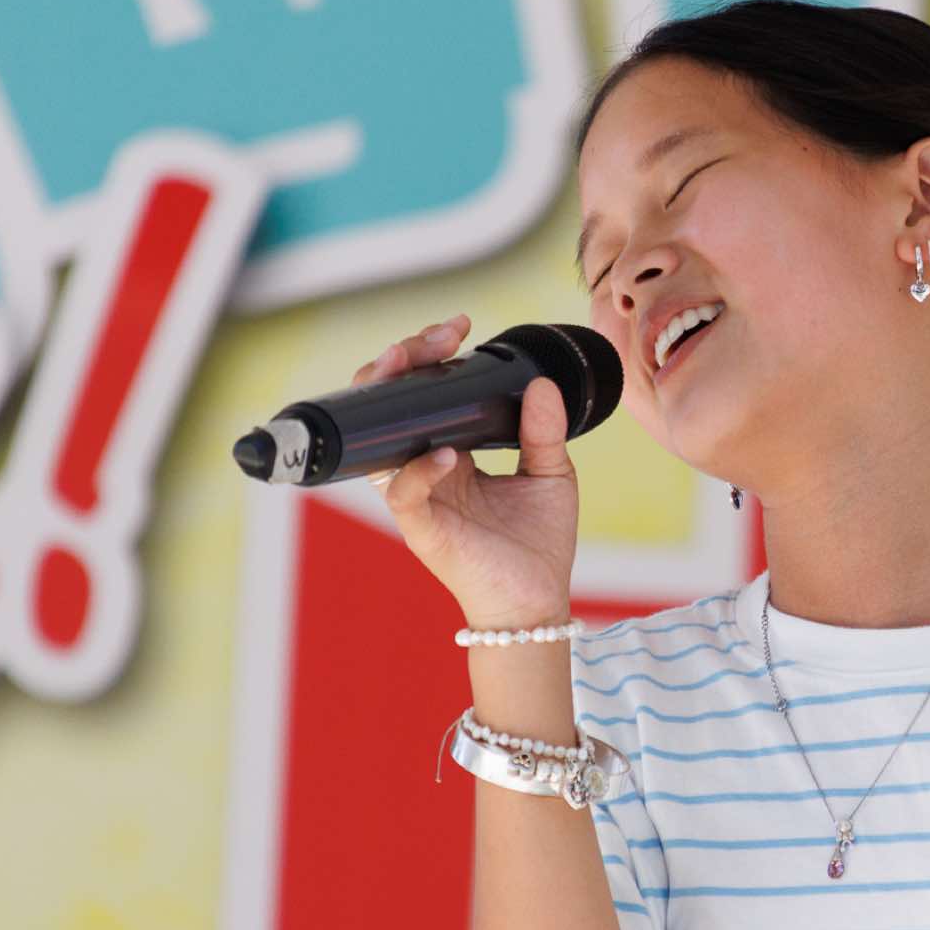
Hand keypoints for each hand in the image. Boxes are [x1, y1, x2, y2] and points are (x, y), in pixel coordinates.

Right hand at [354, 314, 578, 627]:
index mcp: (452, 452)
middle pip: (391, 405)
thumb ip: (543, 431)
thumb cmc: (539, 543)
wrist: (538, 601)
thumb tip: (542, 383)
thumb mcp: (551, 474)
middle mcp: (426, 469)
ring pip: (378, 440)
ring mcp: (419, 497)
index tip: (458, 328)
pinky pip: (401, 493)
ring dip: (387, 397)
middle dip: (402, 361)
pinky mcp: (421, 529)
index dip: (430, 358)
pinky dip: (417, 470)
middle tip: (435, 338)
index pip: (425, 395)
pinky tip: (445, 454)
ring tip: (412, 363)